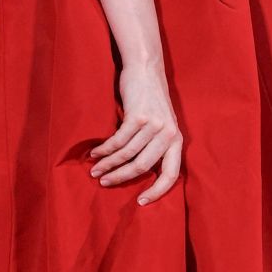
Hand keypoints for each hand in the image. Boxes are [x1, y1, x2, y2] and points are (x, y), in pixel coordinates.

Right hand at [90, 62, 182, 205]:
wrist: (146, 69)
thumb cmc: (150, 99)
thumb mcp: (161, 125)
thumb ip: (156, 146)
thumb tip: (137, 173)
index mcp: (177, 140)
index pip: (171, 174)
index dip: (157, 192)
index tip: (140, 202)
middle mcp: (168, 134)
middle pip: (143, 167)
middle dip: (121, 178)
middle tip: (103, 183)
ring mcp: (154, 125)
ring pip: (127, 154)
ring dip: (108, 164)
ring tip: (94, 170)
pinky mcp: (138, 116)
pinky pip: (118, 141)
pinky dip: (104, 150)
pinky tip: (94, 154)